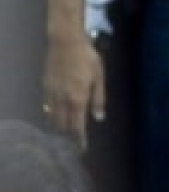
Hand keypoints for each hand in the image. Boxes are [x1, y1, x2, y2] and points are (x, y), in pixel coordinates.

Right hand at [43, 33, 104, 148]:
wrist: (65, 41)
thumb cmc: (87, 58)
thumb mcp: (99, 78)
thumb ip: (99, 99)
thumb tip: (99, 118)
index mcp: (78, 99)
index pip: (77, 126)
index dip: (79, 140)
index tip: (81, 150)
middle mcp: (63, 99)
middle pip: (63, 125)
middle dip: (68, 136)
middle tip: (73, 144)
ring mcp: (52, 92)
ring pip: (53, 117)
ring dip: (58, 126)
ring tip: (64, 133)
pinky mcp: (45, 85)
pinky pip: (46, 105)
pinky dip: (50, 113)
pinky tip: (53, 115)